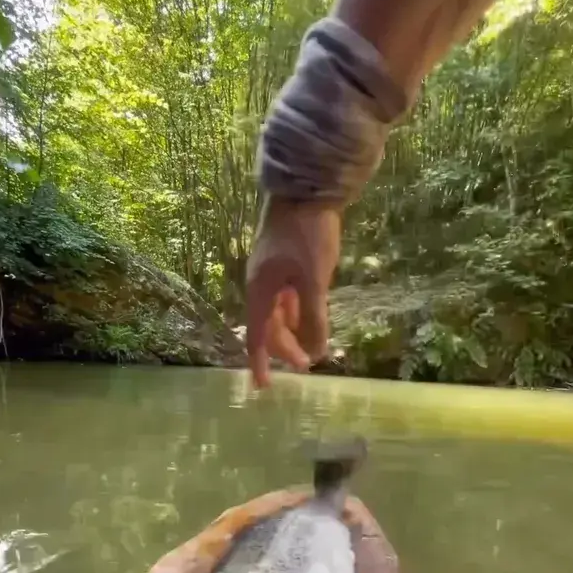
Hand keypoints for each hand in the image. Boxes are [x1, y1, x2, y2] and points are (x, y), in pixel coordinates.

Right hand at [246, 196, 340, 387]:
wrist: (306, 186)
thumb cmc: (307, 234)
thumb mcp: (314, 280)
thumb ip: (314, 318)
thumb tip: (315, 353)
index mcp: (261, 291)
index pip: (257, 336)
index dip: (260, 363)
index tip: (262, 387)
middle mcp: (261, 284)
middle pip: (270, 326)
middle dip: (285, 348)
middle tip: (307, 364)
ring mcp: (271, 271)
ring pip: (279, 311)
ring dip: (292, 330)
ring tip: (310, 345)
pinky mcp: (283, 260)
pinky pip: (286, 295)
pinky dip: (296, 311)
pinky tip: (309, 315)